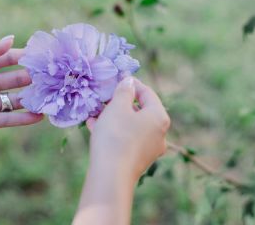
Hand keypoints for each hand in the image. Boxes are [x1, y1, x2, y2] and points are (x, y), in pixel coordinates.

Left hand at [0, 35, 42, 138]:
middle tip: (54, 76)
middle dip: (34, 77)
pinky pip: (8, 119)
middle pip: (16, 79)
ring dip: (32, 98)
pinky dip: (24, 118)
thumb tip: (13, 38)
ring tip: (51, 96)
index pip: (9, 58)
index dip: (26, 56)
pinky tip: (40, 116)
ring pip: (15, 100)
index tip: (45, 55)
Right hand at [73, 77, 169, 224]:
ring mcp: (149, 149)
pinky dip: (113, 131)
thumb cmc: (116, 135)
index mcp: (159, 117)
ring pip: (131, 125)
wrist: (111, 176)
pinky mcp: (137, 160)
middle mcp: (159, 133)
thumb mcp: (117, 107)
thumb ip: (124, 90)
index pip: (147, 93)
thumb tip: (129, 81)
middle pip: (139, 110)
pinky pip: (126, 139)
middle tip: (104, 98)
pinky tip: (94, 127)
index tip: (117, 78)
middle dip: (119, 103)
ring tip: (94, 113)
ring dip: (113, 117)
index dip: (131, 83)